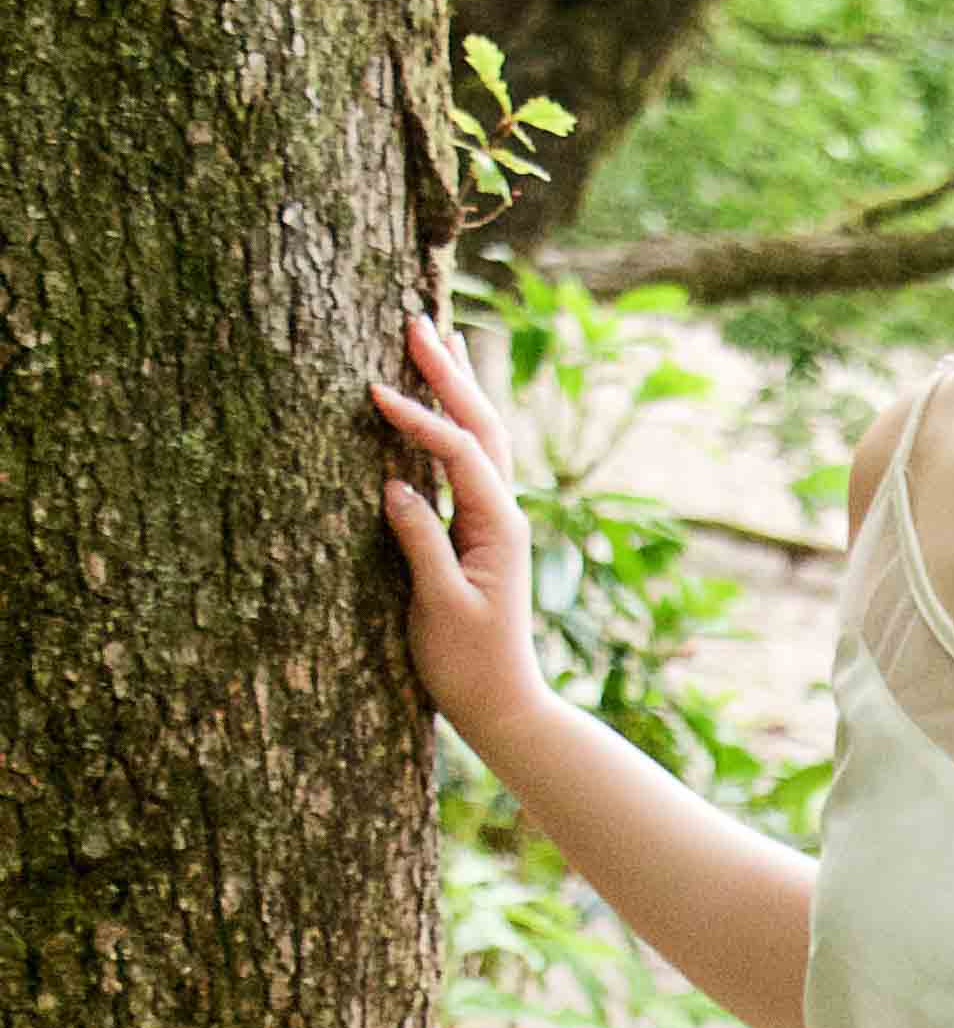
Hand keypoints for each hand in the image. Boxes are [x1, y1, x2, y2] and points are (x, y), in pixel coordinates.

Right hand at [368, 306, 543, 744]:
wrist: (502, 703)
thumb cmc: (467, 664)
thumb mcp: (440, 608)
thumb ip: (421, 545)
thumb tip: (394, 485)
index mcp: (498, 527)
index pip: (459, 453)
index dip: (420, 420)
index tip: (376, 392)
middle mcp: (504, 514)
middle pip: (481, 427)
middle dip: (449, 374)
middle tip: (414, 323)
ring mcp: (494, 519)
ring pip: (480, 437)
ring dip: (457, 388)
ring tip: (432, 340)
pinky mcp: (479, 530)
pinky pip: (467, 461)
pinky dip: (452, 422)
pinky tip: (436, 402)